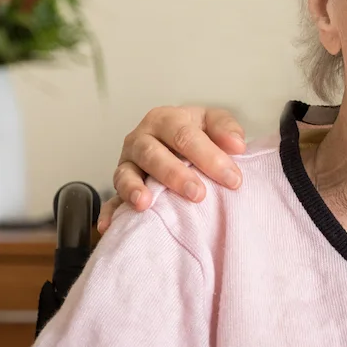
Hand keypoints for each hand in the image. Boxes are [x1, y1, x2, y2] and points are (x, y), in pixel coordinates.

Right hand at [99, 106, 245, 231]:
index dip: (209, 157)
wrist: (177, 142)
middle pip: (153, 154)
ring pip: (126, 174)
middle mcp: (141, 139)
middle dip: (175, 174)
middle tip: (197, 194)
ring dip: (134, 189)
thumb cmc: (196, 134)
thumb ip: (226, 129)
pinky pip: (111, 200)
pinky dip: (109, 212)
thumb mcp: (212, 122)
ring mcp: (127, 163)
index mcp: (166, 120)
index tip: (233, 179)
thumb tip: (237, 145)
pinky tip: (109, 226)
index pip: (185, 135)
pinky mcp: (121, 187)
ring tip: (144, 204)